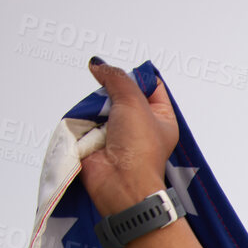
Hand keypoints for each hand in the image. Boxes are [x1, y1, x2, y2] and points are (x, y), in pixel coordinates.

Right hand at [81, 58, 178, 215]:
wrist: (118, 182)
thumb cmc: (138, 150)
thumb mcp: (134, 102)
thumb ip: (117, 79)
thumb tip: (100, 66)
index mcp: (162, 118)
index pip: (152, 86)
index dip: (138, 77)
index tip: (124, 76)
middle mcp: (142, 125)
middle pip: (122, 93)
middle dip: (112, 91)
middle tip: (109, 97)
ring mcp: (119, 133)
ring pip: (102, 104)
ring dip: (97, 106)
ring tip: (101, 116)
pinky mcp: (98, 140)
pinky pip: (87, 119)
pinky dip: (85, 118)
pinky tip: (89, 124)